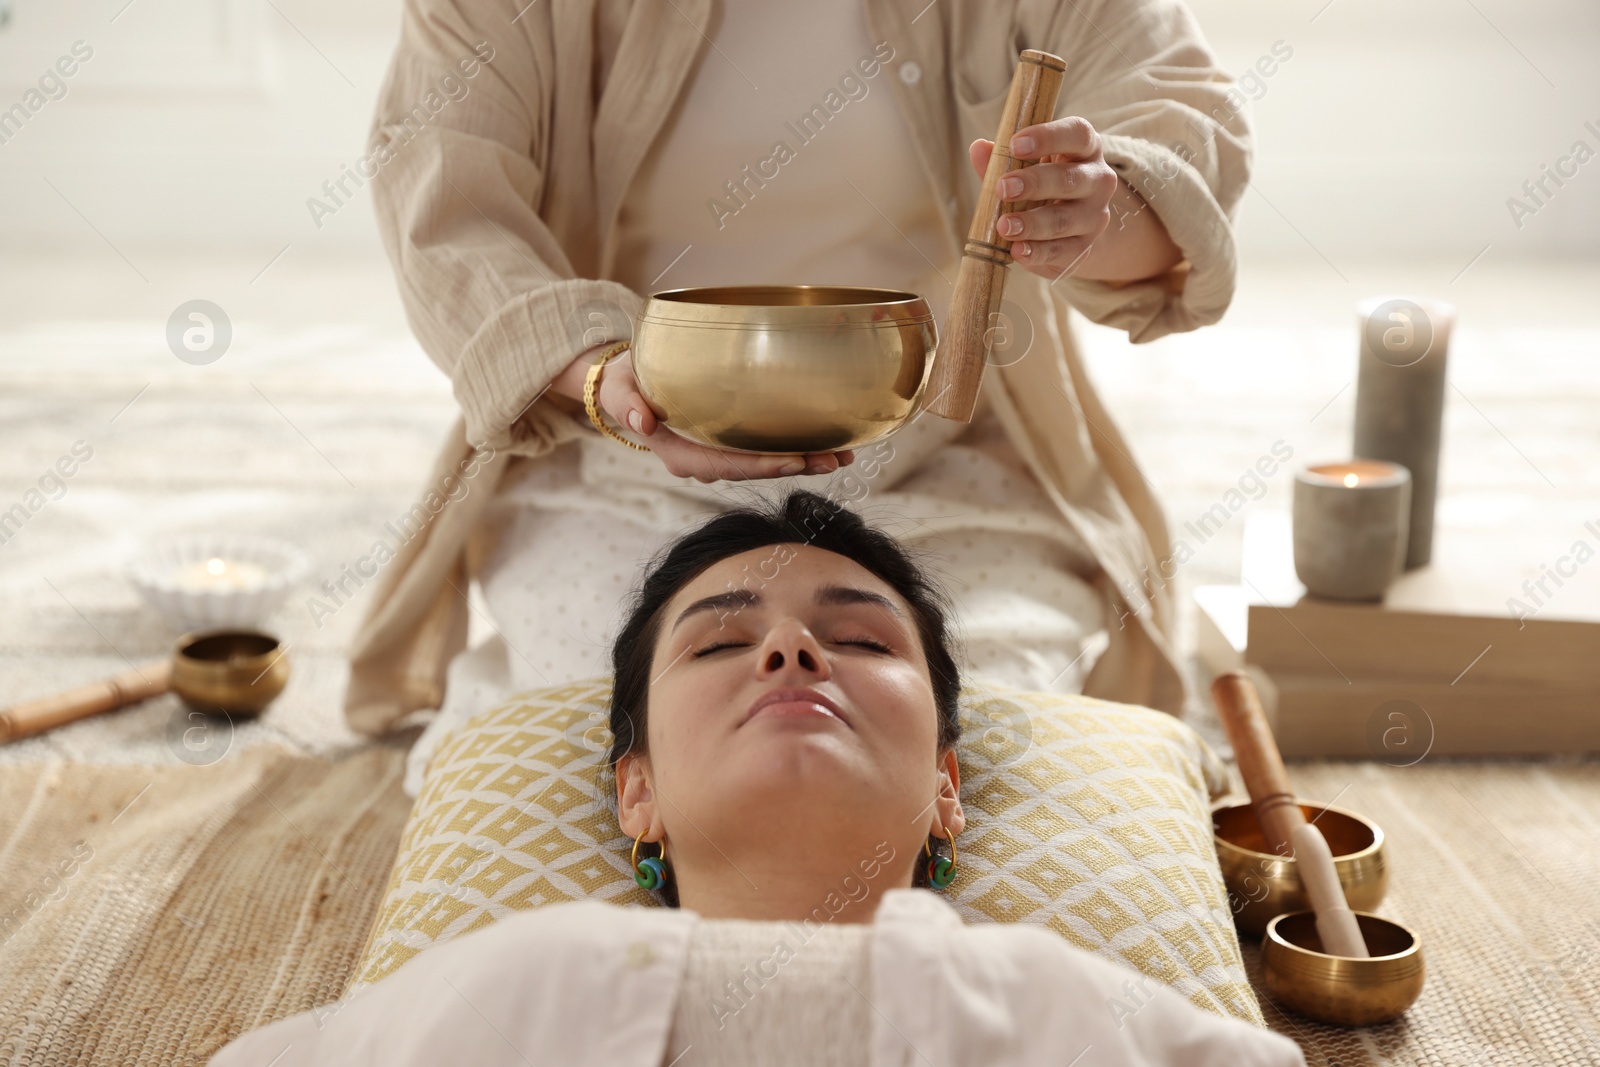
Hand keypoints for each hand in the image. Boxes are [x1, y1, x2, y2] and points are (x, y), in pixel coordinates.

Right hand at [552, 345, 854, 482]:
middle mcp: (705, 461)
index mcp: (681, 455)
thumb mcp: (619, 389)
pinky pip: (766, 450)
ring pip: (767, 463)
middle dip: (797, 465)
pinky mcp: (730, 443)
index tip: (794, 460)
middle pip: (757, 469)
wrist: (625, 384)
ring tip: (845, 455)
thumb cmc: (623, 383)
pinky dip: (797, 449)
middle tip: (836, 459)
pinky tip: (827, 444)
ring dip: (806, 461)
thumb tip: (642, 419)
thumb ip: (628, 402)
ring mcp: (720, 455)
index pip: (728, 464)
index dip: (763, 464)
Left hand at [968, 116, 1118, 280]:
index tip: (1015, 144)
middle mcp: (1098, 180)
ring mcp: (1094, 216)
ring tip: (1004, 225)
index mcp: (1085, 149)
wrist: (1073, 231)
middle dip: (1034, 183)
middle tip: (1004, 188)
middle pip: (1069, 179)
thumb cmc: (1045, 188)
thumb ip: (1002, 160)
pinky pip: (1061, 251)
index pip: (1077, 134)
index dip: (1048, 136)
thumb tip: (978, 148)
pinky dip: (1037, 252)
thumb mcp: (1026, 168)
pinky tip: (1016, 250)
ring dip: (1032, 223)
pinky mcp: (1085, 247)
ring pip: (1064, 219)